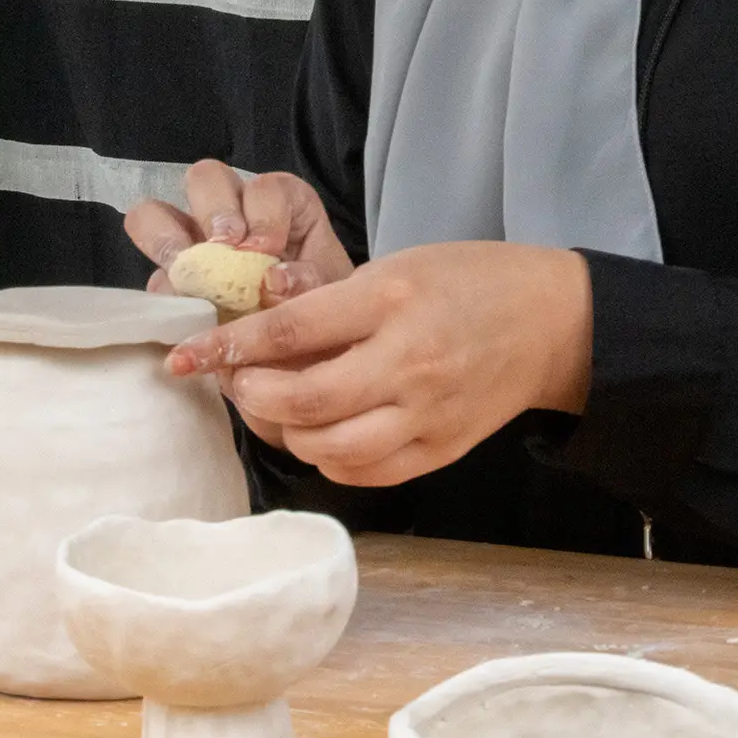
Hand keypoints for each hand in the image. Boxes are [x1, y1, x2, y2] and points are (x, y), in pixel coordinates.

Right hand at [124, 159, 354, 296]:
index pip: (265, 186)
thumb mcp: (329, 289)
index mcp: (279, 201)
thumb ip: (309, 281)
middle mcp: (232, 210)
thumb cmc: (321, 300)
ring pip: (155, 212)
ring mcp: (194, 241)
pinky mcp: (172, 282)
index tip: (267, 250)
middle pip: (205, 178)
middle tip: (225, 248)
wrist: (306, 342)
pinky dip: (163, 290)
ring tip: (187, 273)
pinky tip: (183, 310)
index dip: (262, 214)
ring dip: (167, 238)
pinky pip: (151, 275)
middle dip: (213, 210)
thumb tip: (272, 281)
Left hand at [165, 240, 593, 486]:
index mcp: (391, 299)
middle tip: (239, 382)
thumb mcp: (397, 265)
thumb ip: (330, 300)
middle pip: (303, 402)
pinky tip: (322, 432)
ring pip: (328, 448)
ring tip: (279, 408)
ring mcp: (426, 414)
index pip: (290, 331)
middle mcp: (408, 362)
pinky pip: (365, 473)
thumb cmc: (468, 281)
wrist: (551, 322)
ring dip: (288, 432)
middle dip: (253, 398)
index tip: (186, 356)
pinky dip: (329, 458)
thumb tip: (259, 321)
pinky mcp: (440, 450)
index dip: (229, 348)